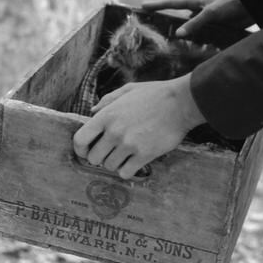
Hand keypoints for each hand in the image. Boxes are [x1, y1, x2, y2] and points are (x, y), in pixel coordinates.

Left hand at [73, 74, 205, 179]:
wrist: (181, 103)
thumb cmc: (156, 94)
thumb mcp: (128, 90)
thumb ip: (108, 100)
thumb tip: (92, 111)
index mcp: (107, 115)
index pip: (80, 139)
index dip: (80, 149)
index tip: (86, 151)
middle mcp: (114, 132)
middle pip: (94, 158)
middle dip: (100, 158)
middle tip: (110, 153)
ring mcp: (129, 145)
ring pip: (109, 166)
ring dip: (114, 164)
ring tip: (124, 156)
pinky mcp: (144, 155)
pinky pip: (125, 172)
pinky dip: (127, 171)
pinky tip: (133, 163)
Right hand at [142, 0, 253, 37]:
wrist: (253, 5)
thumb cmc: (232, 3)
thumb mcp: (211, 13)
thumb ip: (195, 23)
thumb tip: (179, 34)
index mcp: (196, 1)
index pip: (172, 2)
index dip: (157, 5)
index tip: (143, 6)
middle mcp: (199, 10)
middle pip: (179, 18)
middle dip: (168, 24)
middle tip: (153, 30)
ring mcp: (207, 19)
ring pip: (191, 30)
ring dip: (184, 38)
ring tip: (172, 46)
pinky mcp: (217, 27)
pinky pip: (203, 37)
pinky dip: (198, 43)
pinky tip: (195, 52)